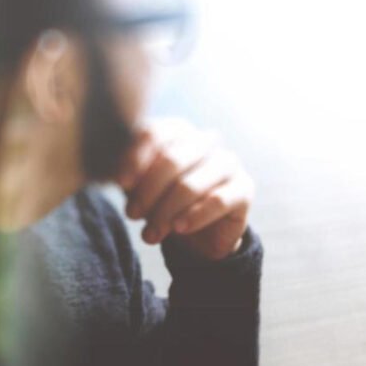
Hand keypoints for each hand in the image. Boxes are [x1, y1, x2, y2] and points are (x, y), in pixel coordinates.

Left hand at [116, 119, 254, 260]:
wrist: (199, 233)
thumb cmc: (165, 202)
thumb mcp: (141, 188)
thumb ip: (132, 179)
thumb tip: (125, 183)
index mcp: (179, 132)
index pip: (154, 134)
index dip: (135, 159)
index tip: (121, 184)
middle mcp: (206, 142)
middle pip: (171, 160)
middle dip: (148, 193)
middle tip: (133, 216)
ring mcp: (228, 163)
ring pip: (191, 185)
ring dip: (166, 212)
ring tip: (151, 233)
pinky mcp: (244, 189)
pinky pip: (217, 201)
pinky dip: (194, 217)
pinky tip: (180, 229)